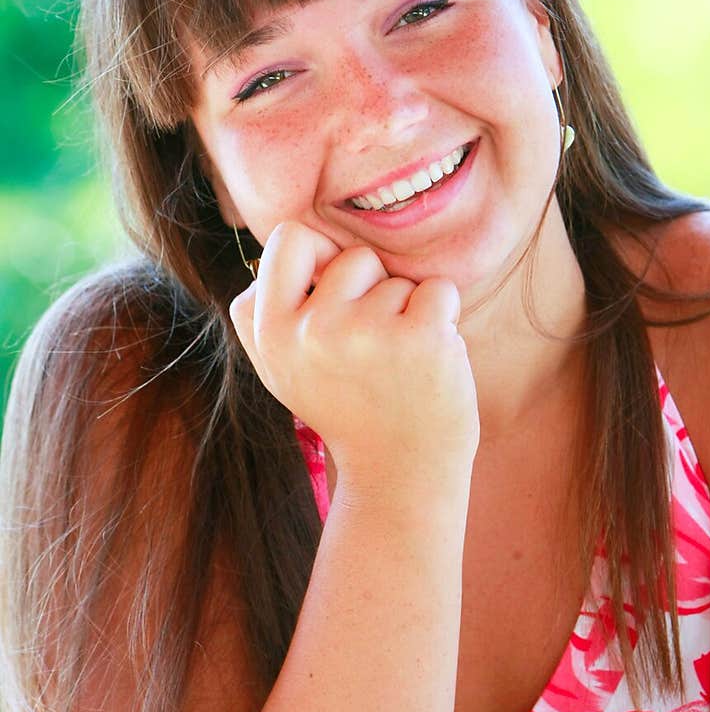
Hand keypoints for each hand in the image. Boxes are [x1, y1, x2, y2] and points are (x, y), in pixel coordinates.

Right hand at [229, 222, 479, 478]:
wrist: (400, 473)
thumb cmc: (346, 411)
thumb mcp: (282, 370)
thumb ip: (264, 314)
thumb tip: (272, 254)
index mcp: (272, 333)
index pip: (289, 238)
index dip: (319, 255)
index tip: (335, 293)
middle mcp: (313, 330)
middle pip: (353, 256)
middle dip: (371, 289)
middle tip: (372, 346)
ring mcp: (367, 332)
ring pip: (398, 279)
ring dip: (407, 313)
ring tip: (398, 365)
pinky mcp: (421, 336)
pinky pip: (438, 290)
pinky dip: (443, 319)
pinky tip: (429, 361)